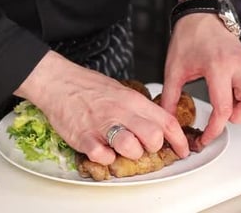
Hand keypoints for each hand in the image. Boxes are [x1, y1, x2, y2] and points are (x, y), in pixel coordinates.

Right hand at [14, 51, 188, 164]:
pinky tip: (102, 150)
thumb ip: (139, 108)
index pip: (166, 121)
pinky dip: (106, 158)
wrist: (58, 82)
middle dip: (153, 148)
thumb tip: (157, 124)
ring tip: (121, 148)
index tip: (182, 149)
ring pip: (132, 148)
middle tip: (144, 146)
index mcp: (132, 99)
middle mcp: (120, 112)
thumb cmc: (88, 87)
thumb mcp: (121, 90)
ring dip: (130, 154)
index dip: (179, 140)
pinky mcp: (84, 137)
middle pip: (153, 138)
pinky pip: (103, 157)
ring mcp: (102, 125)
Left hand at [160, 7, 240, 145]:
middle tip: (218, 115)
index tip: (206, 138)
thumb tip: (167, 119)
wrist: (200, 16)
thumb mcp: (174, 69)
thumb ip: (170, 97)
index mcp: (218, 67)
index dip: (215, 129)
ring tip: (224, 102)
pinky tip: (229, 92)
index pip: (224, 108)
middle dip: (235, 116)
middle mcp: (238, 65)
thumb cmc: (188, 37)